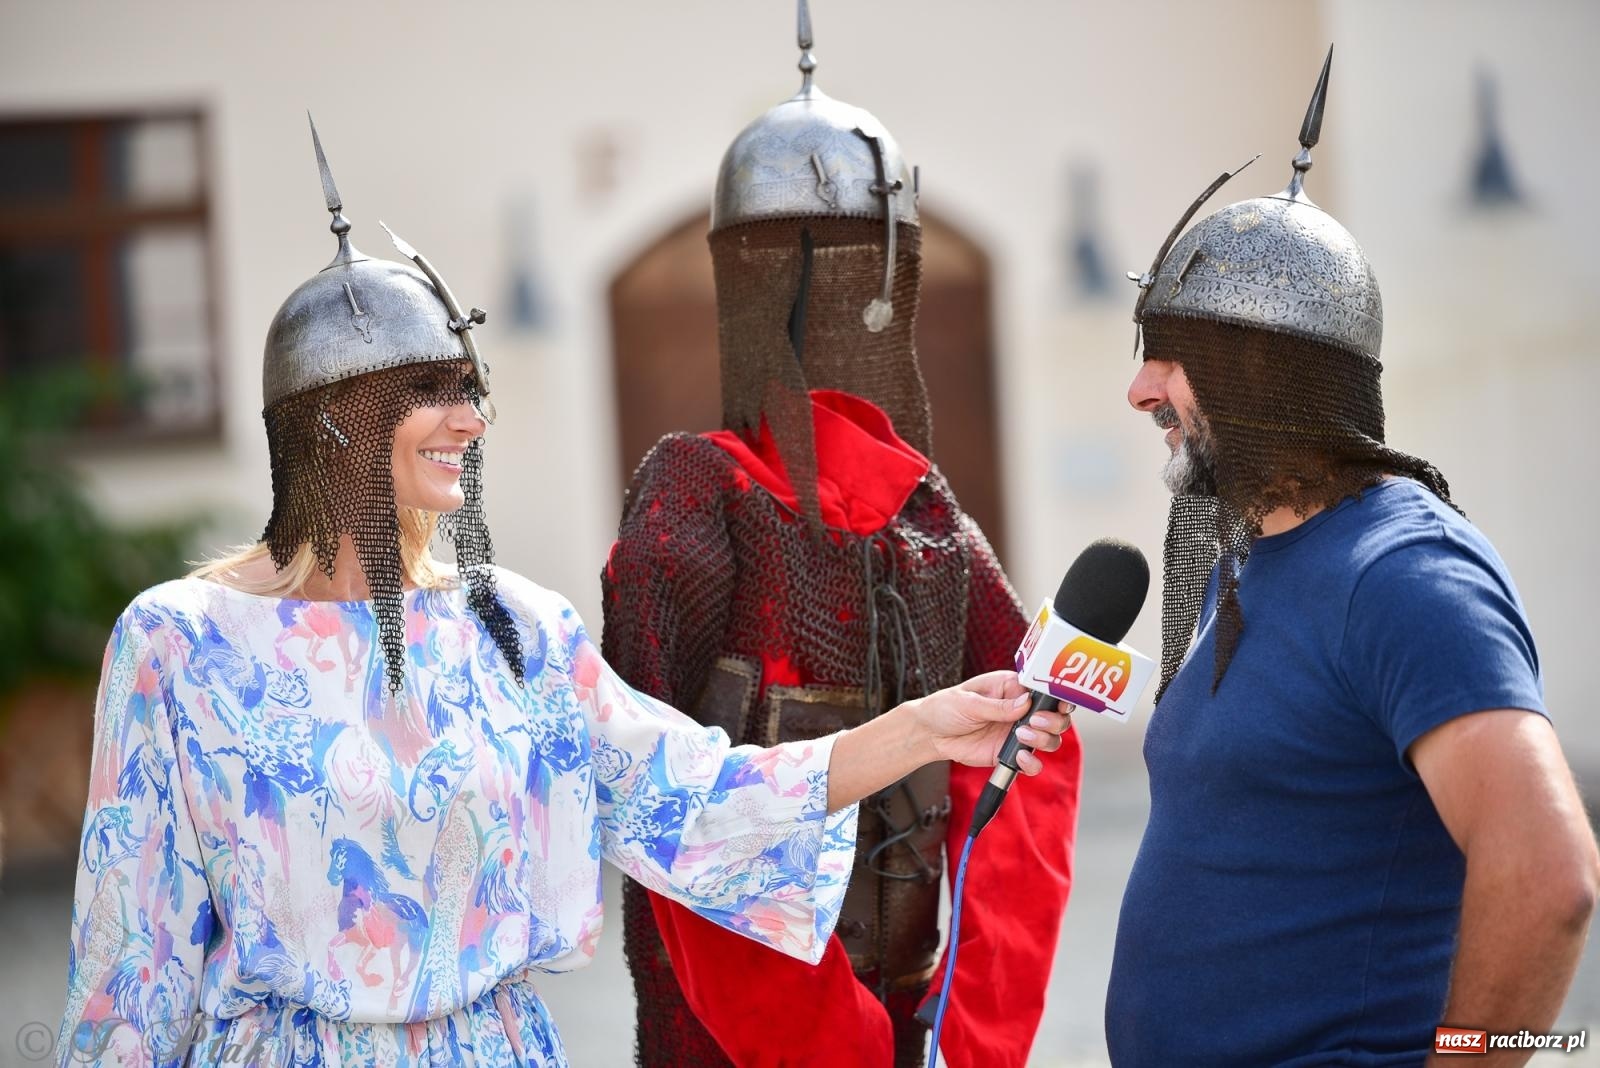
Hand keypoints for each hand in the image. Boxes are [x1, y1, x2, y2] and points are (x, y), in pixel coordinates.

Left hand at [907, 670, 1072, 773]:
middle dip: (1053, 721)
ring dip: (1044, 740)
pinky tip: (1020, 758)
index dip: (1057, 697)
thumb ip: (998, 706)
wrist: (930, 733)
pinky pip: (1031, 762)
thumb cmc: (946, 707)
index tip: (1057, 704)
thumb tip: (1024, 703)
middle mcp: (1020, 710)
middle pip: (1055, 716)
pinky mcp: (1009, 753)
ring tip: (1022, 737)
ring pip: (1049, 739)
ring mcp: (1017, 733)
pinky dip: (1032, 763)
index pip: (1044, 690)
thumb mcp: (968, 702)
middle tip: (1034, 722)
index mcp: (1012, 688)